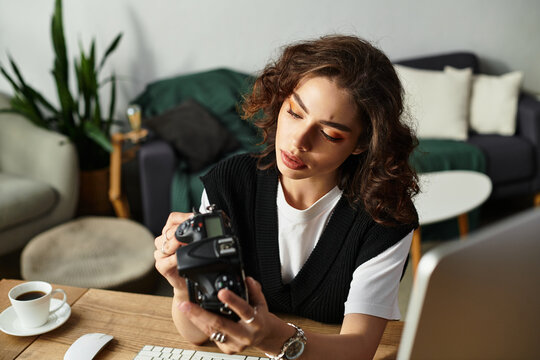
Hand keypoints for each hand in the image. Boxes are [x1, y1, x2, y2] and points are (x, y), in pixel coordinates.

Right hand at [154, 212, 192, 289]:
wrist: (188, 280)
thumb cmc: (191, 259)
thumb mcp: (195, 242)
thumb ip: (197, 231)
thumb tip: (205, 219)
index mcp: (171, 232)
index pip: (173, 219)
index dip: (182, 217)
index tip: (193, 218)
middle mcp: (163, 241)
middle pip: (168, 231)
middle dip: (180, 233)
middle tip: (191, 235)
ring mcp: (160, 254)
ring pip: (165, 245)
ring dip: (176, 245)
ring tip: (185, 246)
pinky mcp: (160, 266)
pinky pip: (165, 260)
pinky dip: (173, 259)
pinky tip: (179, 258)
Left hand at [178, 277, 293, 354]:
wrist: (264, 337)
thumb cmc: (260, 317)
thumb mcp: (261, 302)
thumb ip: (254, 290)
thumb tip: (246, 278)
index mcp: (256, 322)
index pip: (244, 311)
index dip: (233, 301)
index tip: (222, 292)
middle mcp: (245, 336)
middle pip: (220, 324)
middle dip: (200, 314)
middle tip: (186, 304)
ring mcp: (235, 344)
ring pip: (212, 331)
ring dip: (196, 318)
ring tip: (184, 307)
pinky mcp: (228, 349)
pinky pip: (211, 335)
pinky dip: (201, 324)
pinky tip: (193, 315)